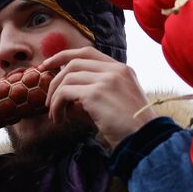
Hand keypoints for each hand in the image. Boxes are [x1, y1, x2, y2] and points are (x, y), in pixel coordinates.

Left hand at [40, 48, 155, 148]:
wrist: (146, 139)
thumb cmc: (131, 126)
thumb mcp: (119, 100)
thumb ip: (98, 89)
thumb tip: (69, 92)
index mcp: (122, 69)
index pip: (87, 52)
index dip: (64, 56)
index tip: (48, 65)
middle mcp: (115, 70)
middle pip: (74, 62)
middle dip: (54, 77)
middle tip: (46, 97)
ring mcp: (106, 79)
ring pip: (67, 78)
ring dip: (55, 97)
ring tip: (55, 115)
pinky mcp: (96, 93)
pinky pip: (64, 93)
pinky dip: (56, 105)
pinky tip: (59, 119)